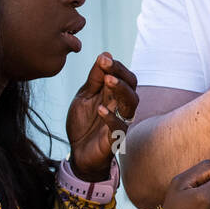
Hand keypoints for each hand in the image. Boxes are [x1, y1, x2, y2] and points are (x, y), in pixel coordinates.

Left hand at [65, 52, 137, 180]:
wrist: (78, 153)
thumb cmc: (84, 123)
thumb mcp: (84, 96)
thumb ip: (94, 79)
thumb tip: (105, 54)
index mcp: (114, 94)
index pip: (123, 75)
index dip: (115, 66)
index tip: (103, 58)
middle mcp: (121, 105)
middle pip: (131, 85)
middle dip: (120, 73)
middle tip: (107, 65)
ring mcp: (121, 121)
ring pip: (131, 103)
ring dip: (121, 90)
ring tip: (108, 81)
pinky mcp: (115, 138)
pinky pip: (119, 127)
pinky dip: (111, 117)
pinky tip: (100, 110)